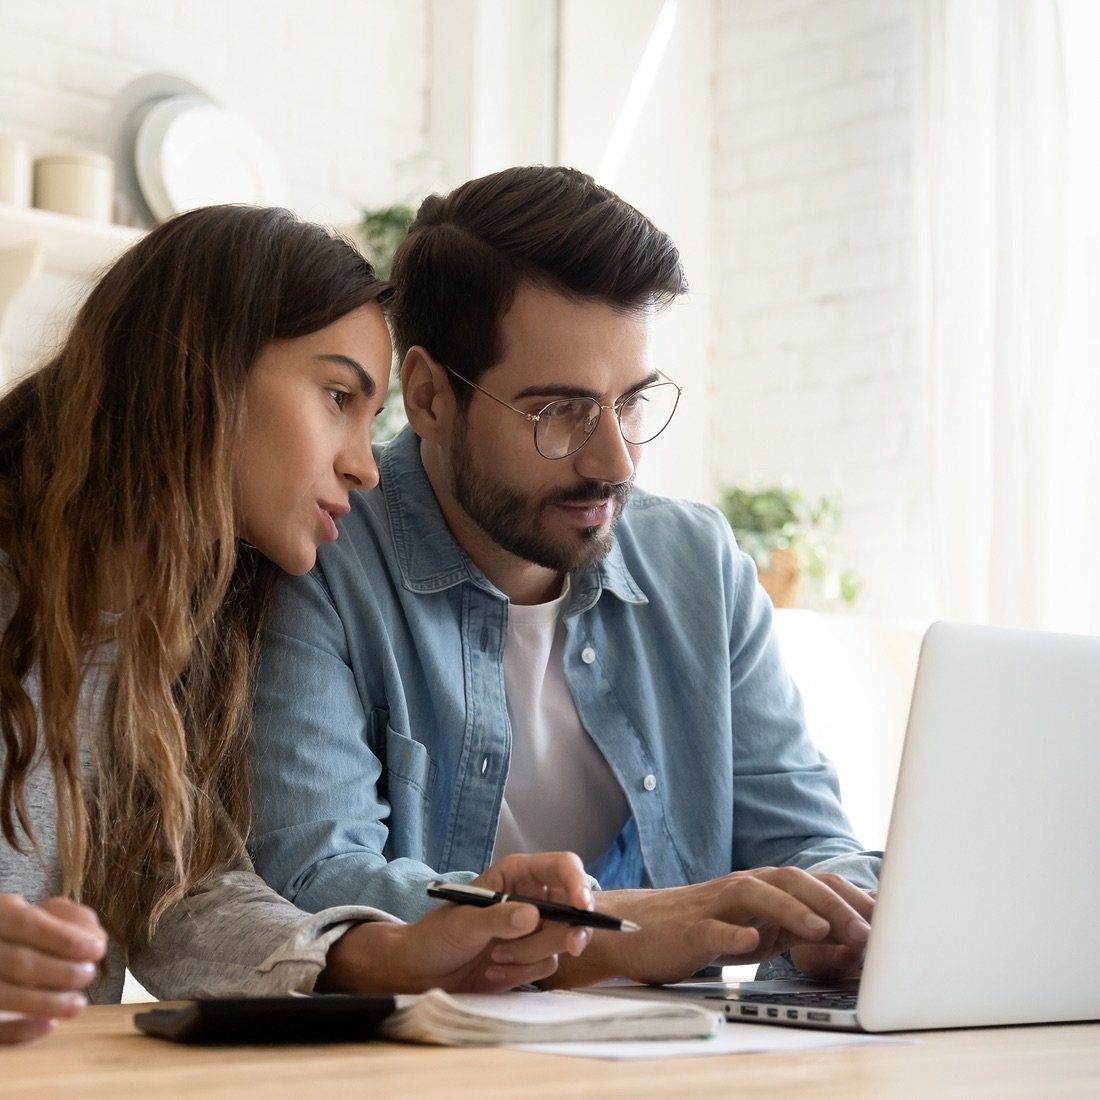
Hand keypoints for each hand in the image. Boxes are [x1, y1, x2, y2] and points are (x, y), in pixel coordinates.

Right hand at [0, 894, 108, 1043]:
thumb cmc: (18, 933)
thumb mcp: (38, 913)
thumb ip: (66, 919)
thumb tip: (95, 938)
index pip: (26, 923)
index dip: (64, 939)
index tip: (99, 949)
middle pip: (19, 963)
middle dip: (62, 972)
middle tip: (88, 974)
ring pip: (2, 996)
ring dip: (46, 1003)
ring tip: (78, 1005)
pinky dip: (18, 1032)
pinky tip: (48, 1025)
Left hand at [319, 851, 593, 993]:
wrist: (421, 972)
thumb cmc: (436, 935)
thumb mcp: (464, 923)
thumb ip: (497, 918)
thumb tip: (533, 916)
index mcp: (517, 875)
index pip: (562, 867)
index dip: (579, 883)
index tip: (582, 908)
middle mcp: (531, 897)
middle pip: (573, 908)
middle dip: (566, 930)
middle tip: (571, 946)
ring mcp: (533, 929)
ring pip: (560, 940)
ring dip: (529, 955)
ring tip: (494, 958)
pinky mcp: (531, 957)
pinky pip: (546, 965)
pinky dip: (522, 973)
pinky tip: (494, 971)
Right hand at [550, 867, 873, 986]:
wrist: (637, 929)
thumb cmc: (701, 929)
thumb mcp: (757, 930)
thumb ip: (795, 930)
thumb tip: (848, 941)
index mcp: (764, 887)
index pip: (816, 883)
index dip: (853, 899)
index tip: (890, 923)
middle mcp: (743, 887)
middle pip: (793, 881)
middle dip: (833, 904)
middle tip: (867, 932)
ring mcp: (715, 905)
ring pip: (756, 895)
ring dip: (793, 911)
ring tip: (823, 931)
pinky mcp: (689, 928)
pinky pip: (712, 928)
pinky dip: (733, 934)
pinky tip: (750, 945)